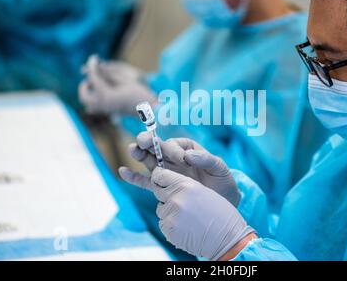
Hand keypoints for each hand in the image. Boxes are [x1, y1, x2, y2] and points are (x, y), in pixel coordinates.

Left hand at [78, 57, 155, 114]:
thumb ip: (110, 73)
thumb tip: (97, 67)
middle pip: (83, 94)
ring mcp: (103, 110)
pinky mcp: (107, 112)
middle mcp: (101, 104)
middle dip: (85, 83)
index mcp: (105, 94)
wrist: (148, 110)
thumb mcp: (126, 80)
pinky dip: (92, 100)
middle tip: (92, 76)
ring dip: (88, 92)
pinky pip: (92, 107)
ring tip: (96, 85)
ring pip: (86, 102)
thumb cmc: (140, 93)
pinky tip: (101, 93)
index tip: (94, 57)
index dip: (92, 65)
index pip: (92, 77)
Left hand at [119, 167, 253, 259]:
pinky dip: (171, 225)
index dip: (158, 176)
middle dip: (164, 194)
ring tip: (187, 217)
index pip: (161, 176)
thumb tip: (166, 183)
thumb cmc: (220, 213)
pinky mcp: (169, 230)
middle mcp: (177, 198)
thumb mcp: (203, 191)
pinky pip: (163, 223)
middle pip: (158, 191)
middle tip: (179, 201)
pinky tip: (185, 227)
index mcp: (186, 185)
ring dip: (169, 211)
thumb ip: (184, 185)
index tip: (159, 178)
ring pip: (160, 208)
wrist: (228, 238)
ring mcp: (172, 215)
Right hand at [125, 132, 240, 206]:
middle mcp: (174, 159)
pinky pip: (145, 181)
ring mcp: (167, 173)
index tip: (183, 160)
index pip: (174, 144)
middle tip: (143, 142)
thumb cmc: (223, 183)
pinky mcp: (162, 188)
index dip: (174, 149)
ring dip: (139, 154)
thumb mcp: (220, 169)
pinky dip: (133, 177)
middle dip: (148, 142)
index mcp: (188, 150)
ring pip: (148, 161)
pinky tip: (123, 172)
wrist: (223, 204)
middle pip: (157, 147)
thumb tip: (188, 156)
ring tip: (133, 150)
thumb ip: (207, 160)